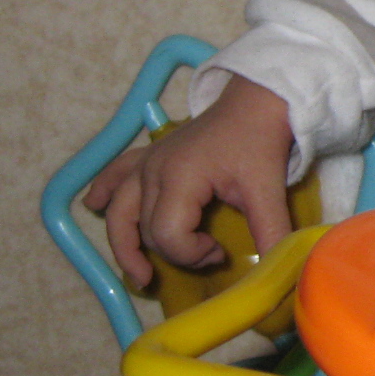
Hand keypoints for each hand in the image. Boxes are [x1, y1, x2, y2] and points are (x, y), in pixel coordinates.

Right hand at [80, 74, 296, 288]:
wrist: (257, 101)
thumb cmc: (260, 143)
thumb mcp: (268, 191)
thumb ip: (272, 234)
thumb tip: (279, 273)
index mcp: (180, 178)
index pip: (166, 234)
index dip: (192, 254)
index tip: (222, 251)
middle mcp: (153, 170)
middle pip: (143, 229)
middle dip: (173, 253)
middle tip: (206, 258)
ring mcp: (147, 161)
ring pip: (120, 211)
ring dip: (124, 243)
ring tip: (139, 274)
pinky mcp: (149, 155)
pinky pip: (115, 174)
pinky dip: (104, 190)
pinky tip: (94, 204)